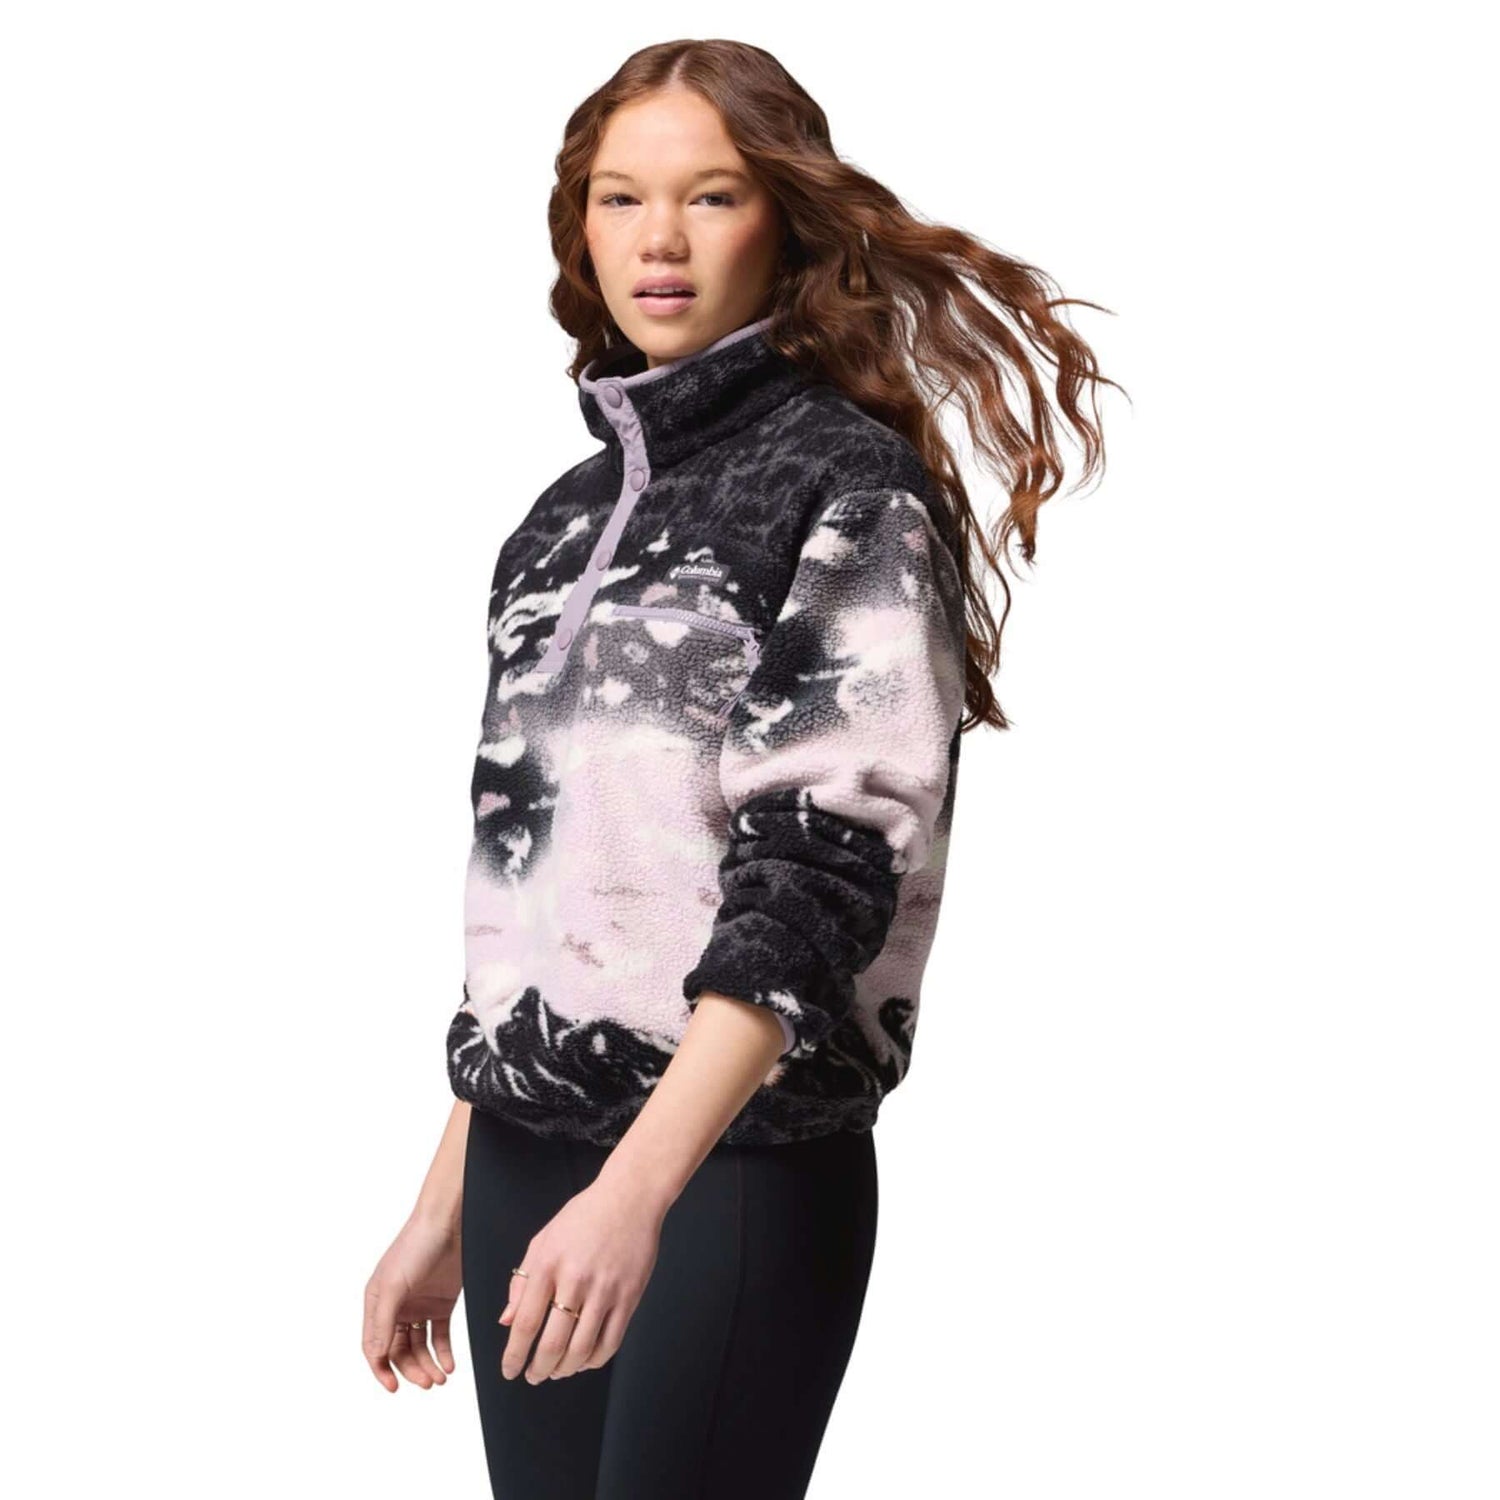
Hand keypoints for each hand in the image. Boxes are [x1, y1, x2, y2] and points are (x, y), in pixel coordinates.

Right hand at [363, 1212, 462, 1392]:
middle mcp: (397, 1307)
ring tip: (441, 1378)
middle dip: (412, 1369)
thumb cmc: (415, 1245)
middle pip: (400, 1350)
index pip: (375, 1347)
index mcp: (377, 1303)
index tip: (394, 1388)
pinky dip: (444, 1352)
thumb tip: (375, 1355)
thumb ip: (383, 1321)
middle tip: (428, 1383)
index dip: (381, 1370)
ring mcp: (420, 1306)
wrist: (449, 1221)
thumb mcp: (394, 1284)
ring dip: (428, 1365)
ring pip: (420, 1346)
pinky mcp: (442, 1303)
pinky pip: (440, 1335)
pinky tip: (449, 1364)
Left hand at [500, 1174, 663, 1382]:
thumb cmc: (584, 1216)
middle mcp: (575, 1279)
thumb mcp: (542, 1240)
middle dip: (538, 1369)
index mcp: (548, 1264)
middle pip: (553, 1343)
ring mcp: (605, 1290)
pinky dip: (594, 1360)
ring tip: (556, 1372)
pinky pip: (610, 1342)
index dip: (514, 1355)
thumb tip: (506, 1321)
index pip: (525, 1323)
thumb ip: (522, 1281)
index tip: (509, 1370)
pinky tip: (584, 1360)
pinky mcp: (629, 1297)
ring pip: (581, 1349)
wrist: (630, 1197)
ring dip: (565, 1370)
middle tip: (533, 1376)